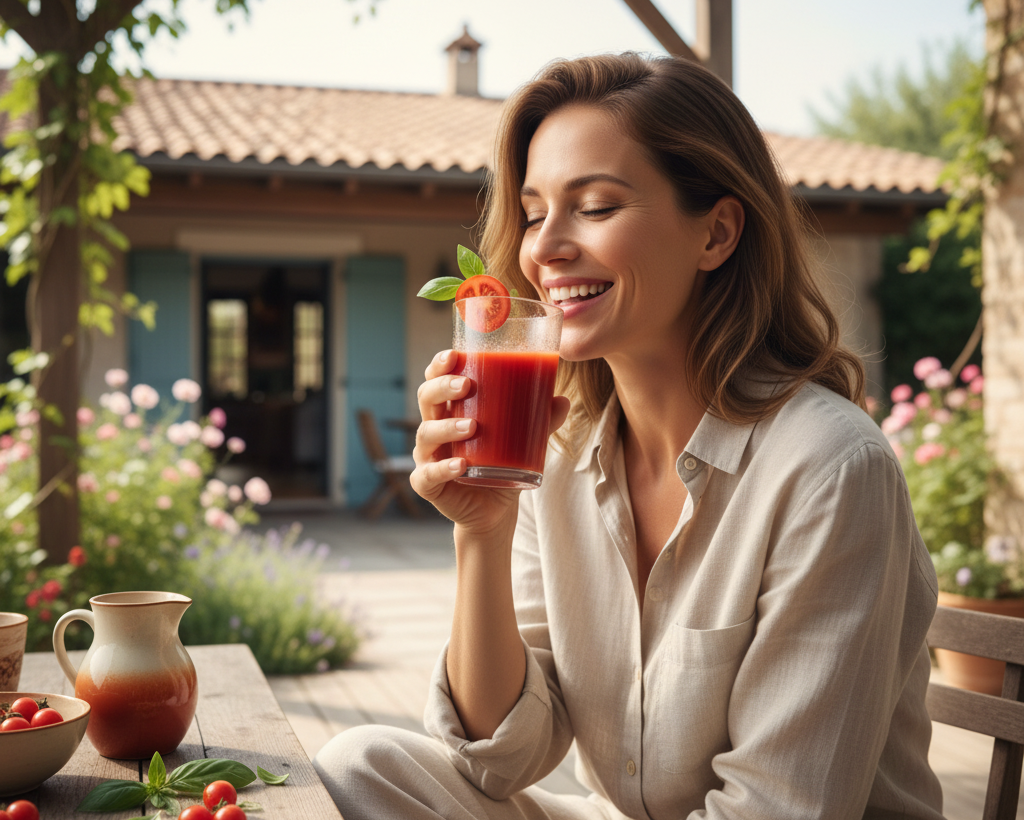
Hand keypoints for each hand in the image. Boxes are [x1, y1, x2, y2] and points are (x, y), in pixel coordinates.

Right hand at [411, 349, 568, 534]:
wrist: (494, 511)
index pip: (436, 379)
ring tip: (472, 427)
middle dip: (443, 387)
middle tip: (467, 385)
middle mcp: (434, 428)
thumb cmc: (502, 465)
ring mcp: (428, 456)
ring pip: (426, 434)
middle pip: (427, 398)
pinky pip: (428, 475)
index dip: (440, 365)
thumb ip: (540, 421)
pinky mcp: (428, 484)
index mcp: (451, 410)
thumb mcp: (524, 440)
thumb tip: (563, 401)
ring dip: (446, 427)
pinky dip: (443, 469)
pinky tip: (461, 466)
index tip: (455, 355)